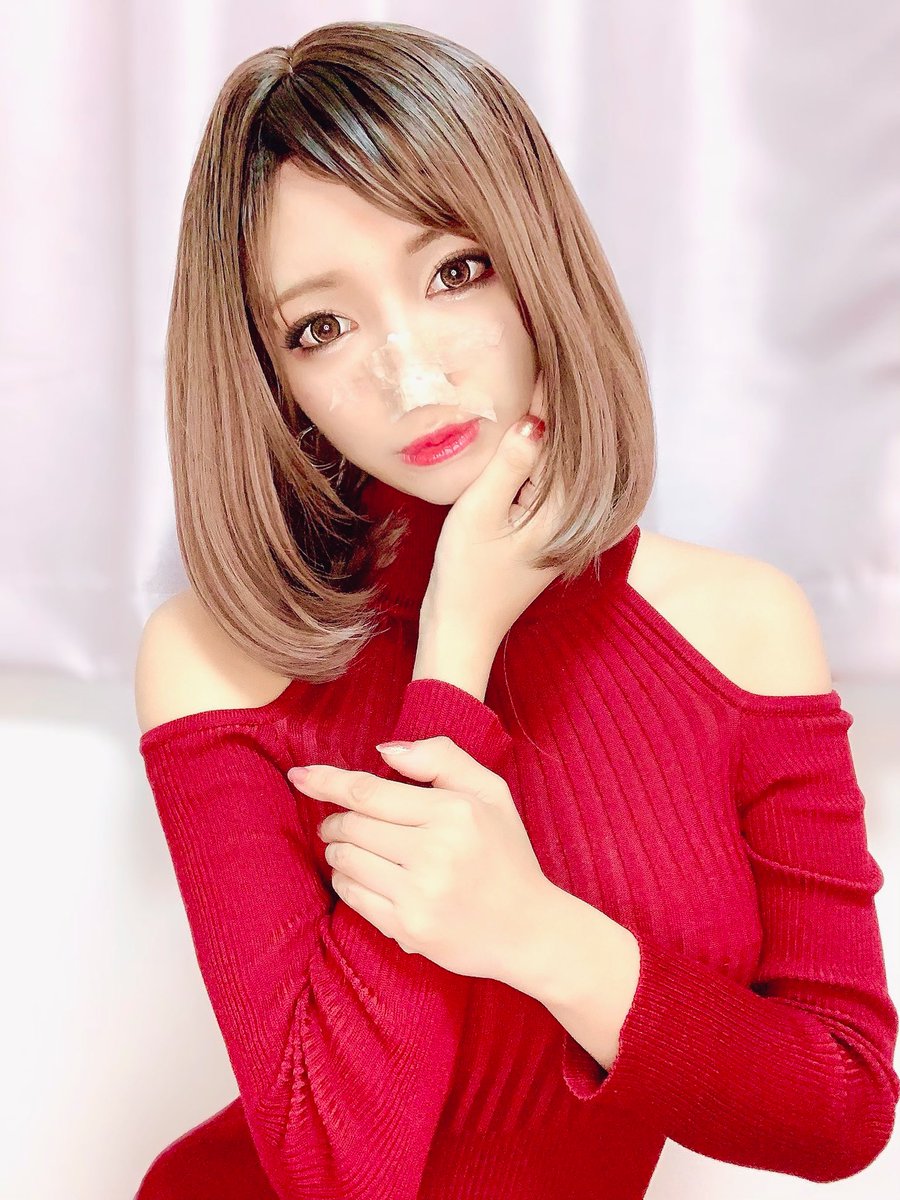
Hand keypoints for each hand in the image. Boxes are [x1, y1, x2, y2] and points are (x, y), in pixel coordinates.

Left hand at [287, 737, 553, 984]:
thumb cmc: (506, 854)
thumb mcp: (490, 792)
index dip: (327, 781)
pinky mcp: (409, 928)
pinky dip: (346, 879)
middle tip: (340, 820)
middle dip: (335, 819)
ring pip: (346, 860)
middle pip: (352, 825)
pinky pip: (352, 896)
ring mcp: (420, 894)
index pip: (369, 792)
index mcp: (455, 812)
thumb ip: (441, 758)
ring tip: (357, 847)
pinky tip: (363, 875)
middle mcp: (436, 852)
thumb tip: (383, 751)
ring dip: (338, 849)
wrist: (529, 929)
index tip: (298, 775)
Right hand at [423, 372, 564, 647]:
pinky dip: (533, 461)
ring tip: (532, 387)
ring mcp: (559, 529)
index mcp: (564, 512)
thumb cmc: (467, 577)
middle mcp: (571, 519)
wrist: (461, 631)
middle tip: (543, 363)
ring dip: (543, 435)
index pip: (566, 442)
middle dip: (554, 412)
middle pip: (568, 452)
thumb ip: (510, 464)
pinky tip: (518, 440)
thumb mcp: (481, 512)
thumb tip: (537, 420)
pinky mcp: (543, 535)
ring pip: (556, 469)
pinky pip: (544, 486)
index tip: (549, 360)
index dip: (554, 400)